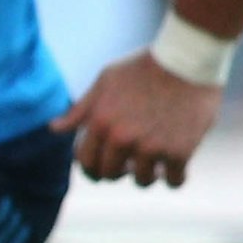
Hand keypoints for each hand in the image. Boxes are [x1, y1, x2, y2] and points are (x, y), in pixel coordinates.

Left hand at [57, 51, 222, 187]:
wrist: (187, 60)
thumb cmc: (143, 67)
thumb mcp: (105, 82)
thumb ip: (80, 110)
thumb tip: (54, 129)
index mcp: (100, 122)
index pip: (85, 162)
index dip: (92, 166)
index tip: (103, 163)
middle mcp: (122, 138)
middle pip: (110, 175)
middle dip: (117, 172)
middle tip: (128, 165)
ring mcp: (151, 147)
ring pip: (142, 181)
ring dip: (146, 176)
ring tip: (152, 164)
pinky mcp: (180, 151)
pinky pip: (174, 182)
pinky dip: (174, 178)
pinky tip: (175, 169)